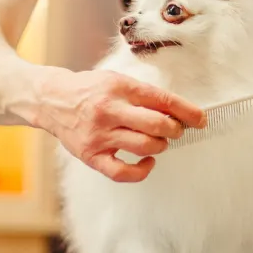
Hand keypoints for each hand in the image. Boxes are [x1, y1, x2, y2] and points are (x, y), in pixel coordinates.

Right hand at [32, 68, 205, 181]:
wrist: (52, 99)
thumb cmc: (89, 89)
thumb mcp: (116, 80)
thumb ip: (143, 93)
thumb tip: (176, 110)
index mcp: (118, 87)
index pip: (161, 99)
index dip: (186, 110)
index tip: (201, 118)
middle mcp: (109, 110)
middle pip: (156, 124)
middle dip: (175, 129)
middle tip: (176, 129)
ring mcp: (99, 135)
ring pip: (144, 147)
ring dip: (161, 145)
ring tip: (159, 140)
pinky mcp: (91, 155)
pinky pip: (122, 172)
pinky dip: (142, 171)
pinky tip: (148, 162)